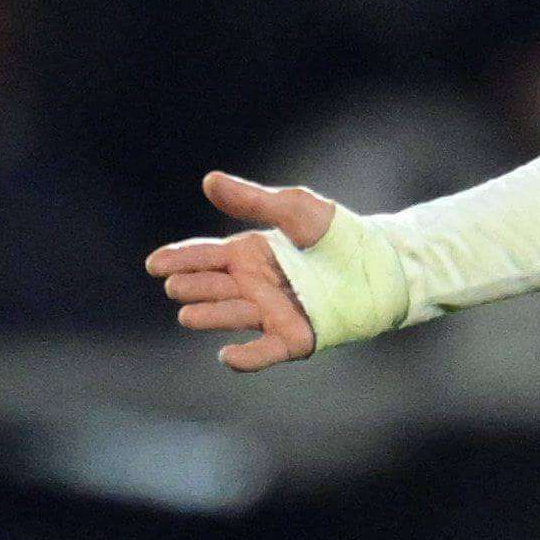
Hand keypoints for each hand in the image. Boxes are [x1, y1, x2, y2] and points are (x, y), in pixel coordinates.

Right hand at [144, 171, 344, 370]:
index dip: (178, 260)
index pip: (203, 257)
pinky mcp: (296, 337)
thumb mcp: (296, 209)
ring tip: (189, 314)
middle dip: (192, 287)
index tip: (155, 264)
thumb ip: (254, 201)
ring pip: (231, 316)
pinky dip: (247, 358)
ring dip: (211, 316)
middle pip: (211, 287)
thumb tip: (209, 180)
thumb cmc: (339, 234)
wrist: (385, 262)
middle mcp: (253, 285)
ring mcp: (272, 312)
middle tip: (177, 286)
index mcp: (248, 254)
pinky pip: (266, 351)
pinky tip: (227, 357)